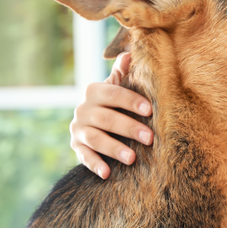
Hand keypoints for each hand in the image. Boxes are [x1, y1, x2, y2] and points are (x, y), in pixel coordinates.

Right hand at [69, 52, 153, 178]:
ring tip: (132, 158)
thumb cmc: (113, 102)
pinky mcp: (76, 146)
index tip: (150, 110)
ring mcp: (78, 129)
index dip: (131, 101)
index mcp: (95, 91)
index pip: (113, 94)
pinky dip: (94, 164)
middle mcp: (83, 109)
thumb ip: (123, 72)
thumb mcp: (117, 86)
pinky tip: (107, 173)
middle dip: (129, 128)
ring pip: (96, 138)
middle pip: (106, 118)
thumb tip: (130, 53)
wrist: (91, 121)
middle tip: (150, 138)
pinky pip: (84, 156)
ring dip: (114, 148)